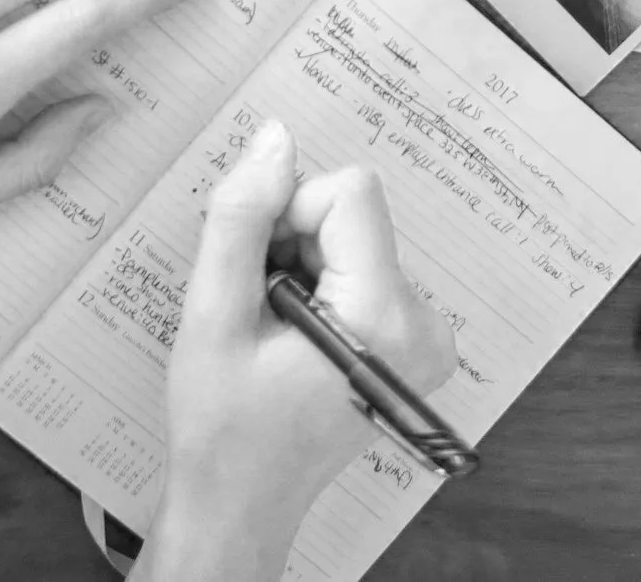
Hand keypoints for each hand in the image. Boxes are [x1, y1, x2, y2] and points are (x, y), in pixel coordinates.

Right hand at [139, 121, 458, 581]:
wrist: (242, 503)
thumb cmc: (222, 424)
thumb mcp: (213, 315)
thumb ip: (242, 217)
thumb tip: (275, 136)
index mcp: (386, 317)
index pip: (349, 193)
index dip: (287, 214)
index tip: (257, 271)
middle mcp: (425, 323)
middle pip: (353, 213)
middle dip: (293, 242)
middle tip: (259, 310)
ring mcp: (427, 336)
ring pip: (354, 236)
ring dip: (302, 264)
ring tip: (273, 330)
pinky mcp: (415, 340)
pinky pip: (364, 266)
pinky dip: (321, 284)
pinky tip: (293, 336)